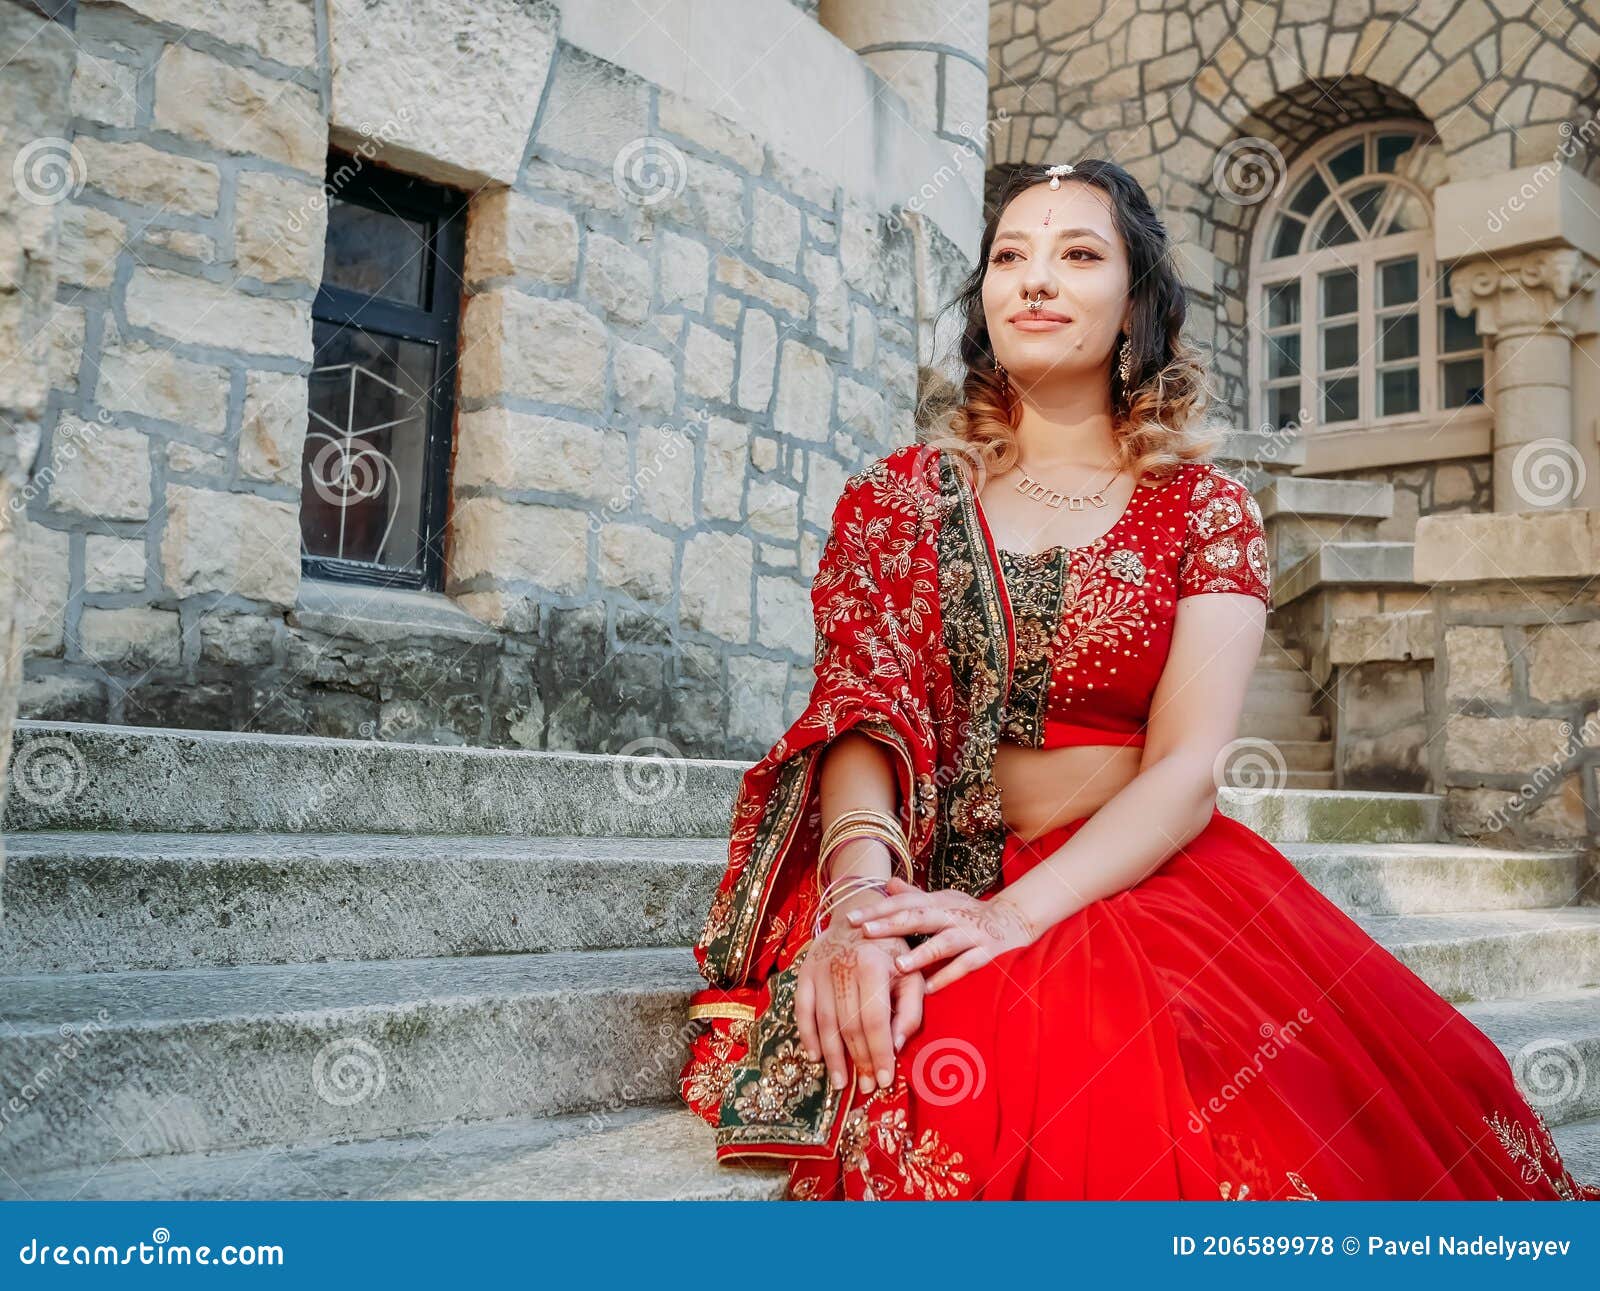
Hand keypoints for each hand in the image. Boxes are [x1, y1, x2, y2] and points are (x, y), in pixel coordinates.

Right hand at [794, 908, 923, 1094]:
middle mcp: (843, 968)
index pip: (875, 1020)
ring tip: (841, 1082)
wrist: (858, 912)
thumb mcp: (912, 973)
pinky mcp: (804, 972)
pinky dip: (807, 1036)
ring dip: (833, 1057)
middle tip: (864, 1088)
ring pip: (825, 1022)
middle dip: (858, 1061)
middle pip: (849, 1025)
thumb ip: (910, 1010)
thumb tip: (896, 1046)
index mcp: (873, 966)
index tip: (884, 1080)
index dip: (879, 1053)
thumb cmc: (892, 949)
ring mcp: (819, 970)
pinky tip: (816, 1057)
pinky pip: (802, 1010)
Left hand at [844, 875, 1038, 992]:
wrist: (1015, 921)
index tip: (849, 918)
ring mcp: (971, 934)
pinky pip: (967, 966)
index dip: (877, 909)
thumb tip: (886, 883)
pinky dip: (949, 975)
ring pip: (943, 942)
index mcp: (937, 902)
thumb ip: (915, 895)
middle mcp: (952, 914)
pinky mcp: (987, 953)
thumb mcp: (942, 900)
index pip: (903, 902)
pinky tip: (929, 989)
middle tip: (864, 931)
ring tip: (898, 964)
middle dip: (891, 924)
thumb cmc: (969, 914)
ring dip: (921, 953)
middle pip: (918, 916)